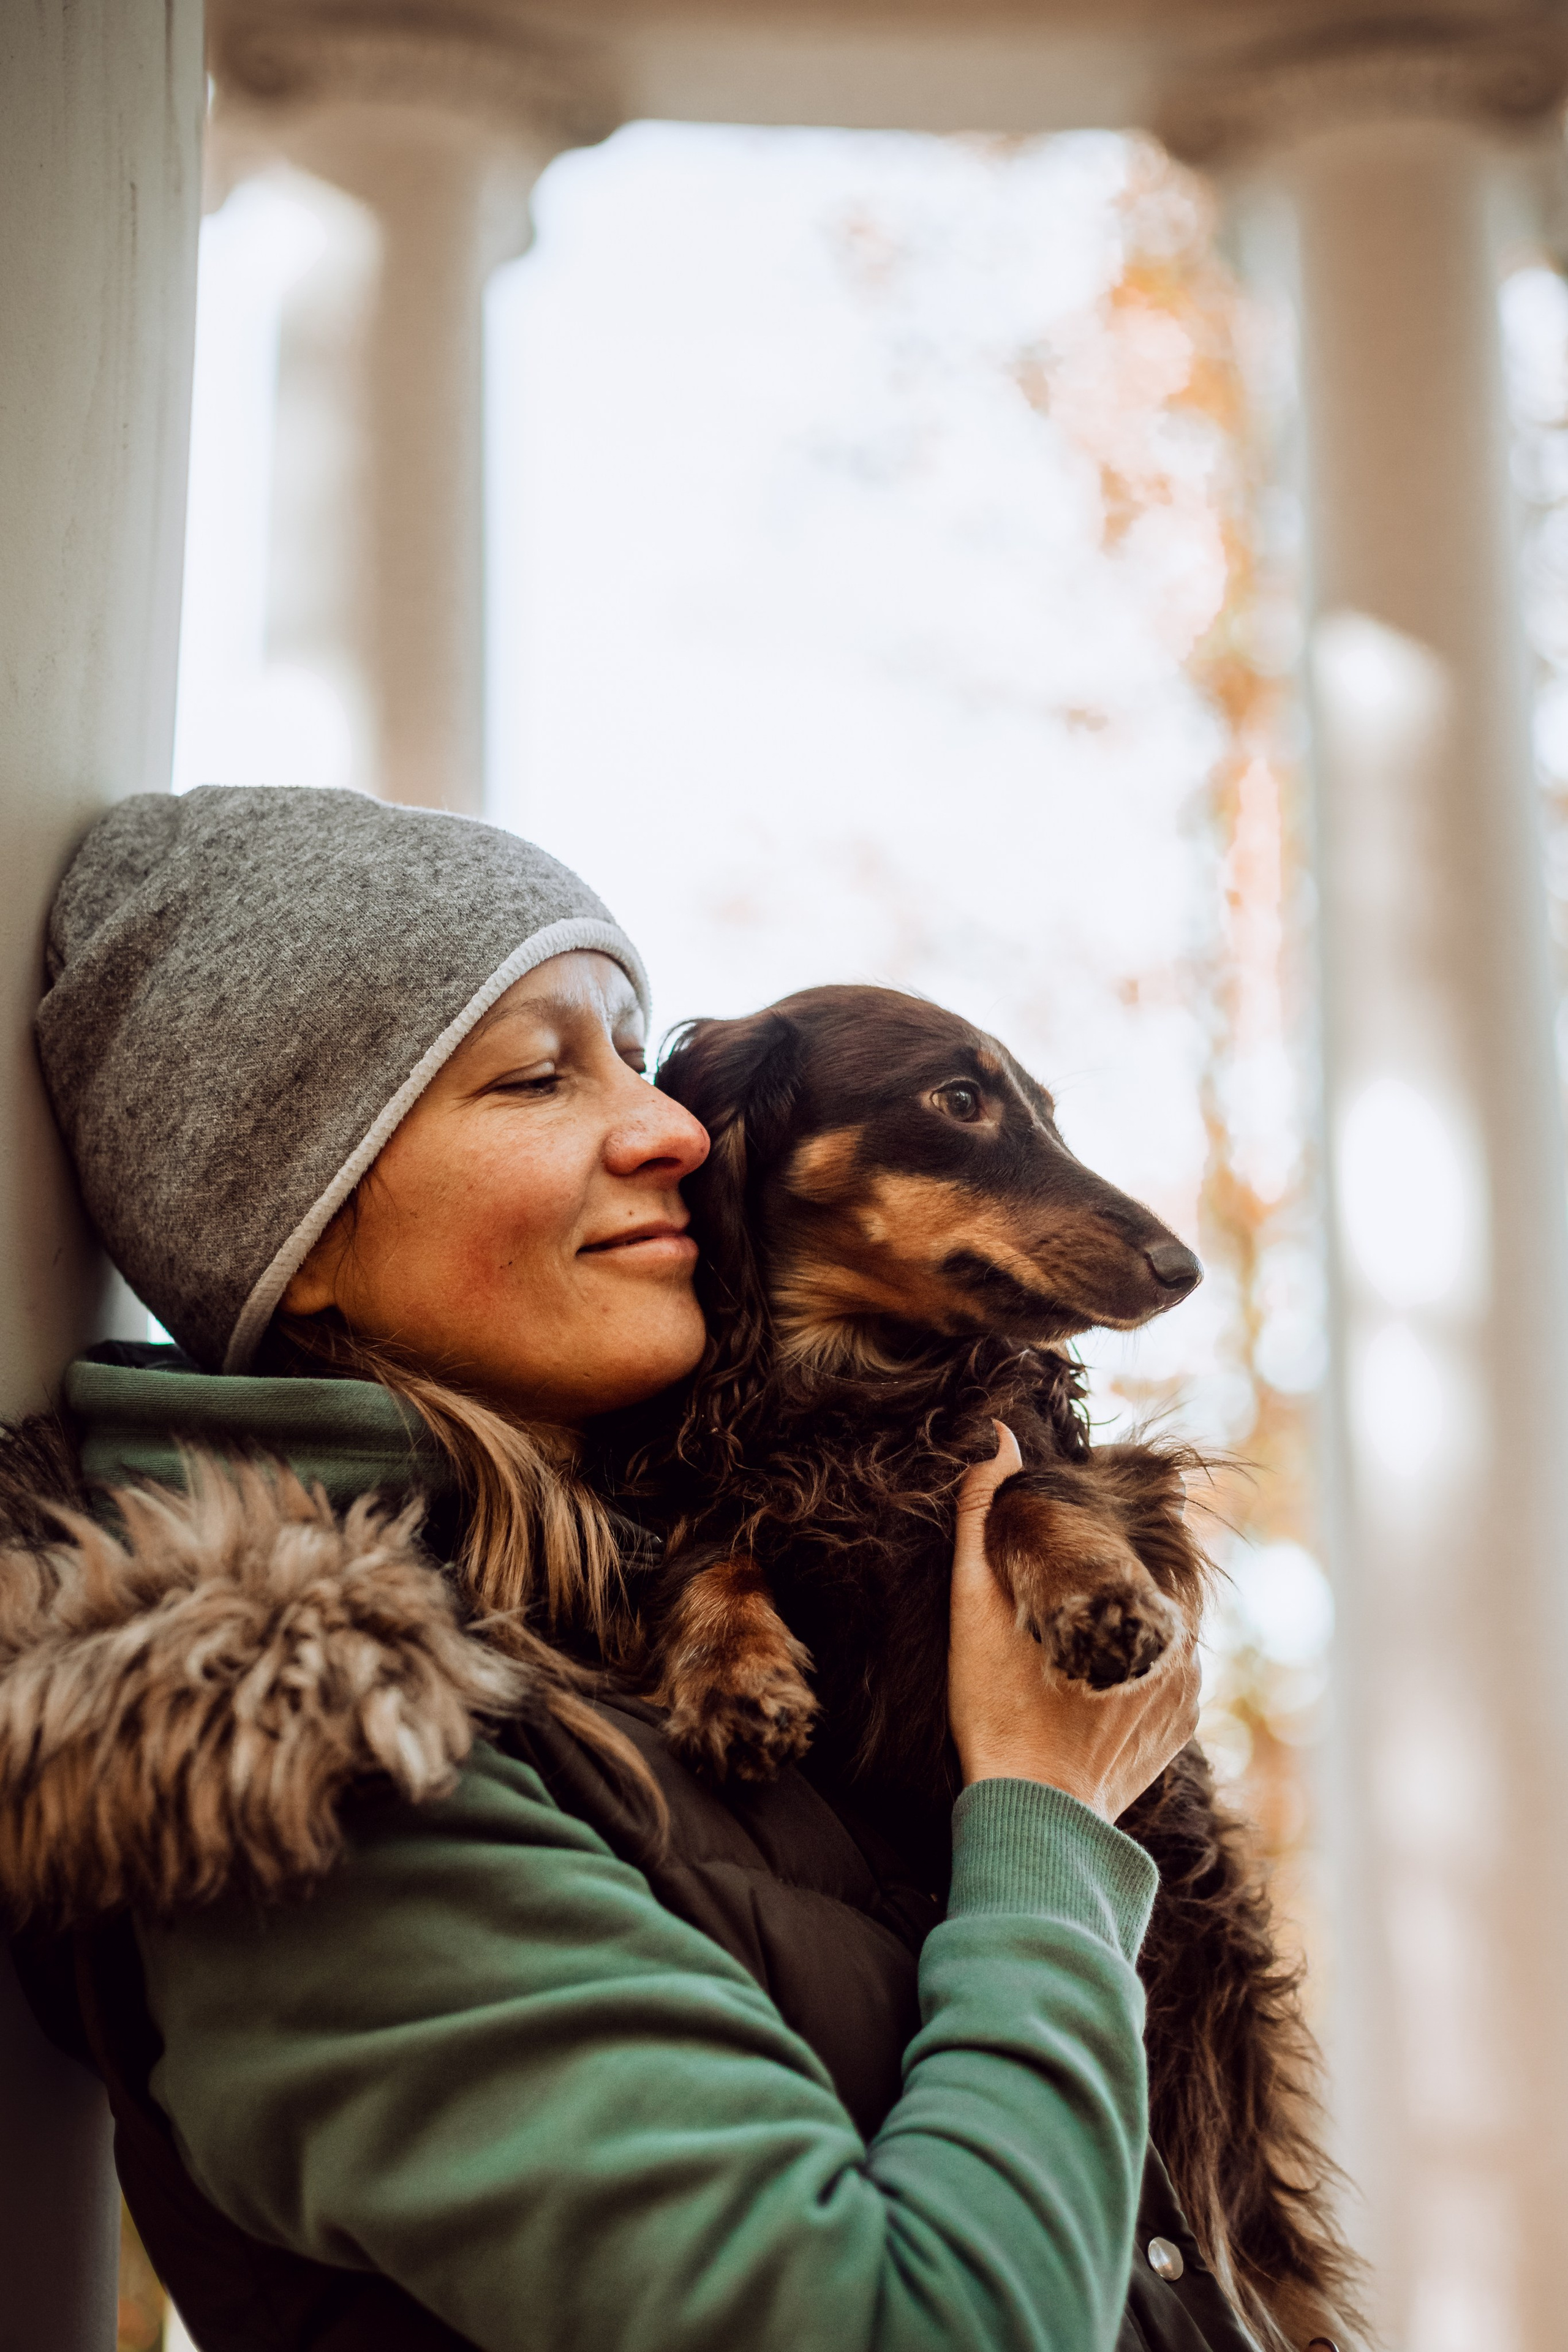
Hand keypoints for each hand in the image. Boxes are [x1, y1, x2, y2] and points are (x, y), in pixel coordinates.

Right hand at [948, 1423, 1200, 1819]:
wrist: (1033, 1813)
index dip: (1134, 1503)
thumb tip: (999, 1438)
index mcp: (1136, 1591)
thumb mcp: (972, 1603)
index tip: (1093, 1510)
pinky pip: (1174, 1665)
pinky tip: (1097, 1667)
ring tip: (1083, 1617)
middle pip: (1171, 1564)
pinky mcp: (1182, 1721)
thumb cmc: (995, 1705)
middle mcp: (1176, 1631)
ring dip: (1140, 1604)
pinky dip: (1145, 1654)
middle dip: (1133, 1555)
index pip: (1163, 1518)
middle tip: (1080, 1566)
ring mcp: (1185, 1680)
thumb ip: (983, 1514)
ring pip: (1173, 1615)